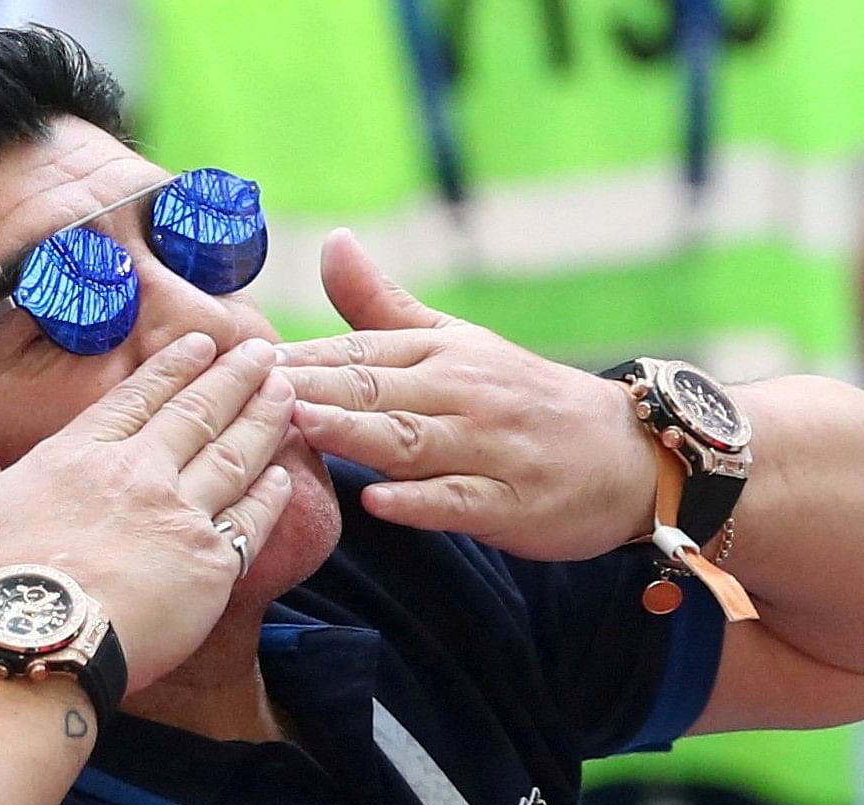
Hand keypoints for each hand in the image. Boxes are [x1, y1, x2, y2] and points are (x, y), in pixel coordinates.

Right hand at [0, 334, 295, 695]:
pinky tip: (287, 475)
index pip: (136, 398)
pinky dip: (272, 494)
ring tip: (287, 391)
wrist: (29, 644)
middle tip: (263, 353)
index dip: (174, 368)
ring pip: (233, 454)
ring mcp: (179, 515)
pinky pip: (252, 520)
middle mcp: (136, 474)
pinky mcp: (211, 564)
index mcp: (77, 455)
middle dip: (233, 377)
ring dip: (263, 419)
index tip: (203, 344)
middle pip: (195, 413)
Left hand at [275, 230, 660, 560]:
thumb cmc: (525, 398)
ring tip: (298, 429)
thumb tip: (330, 242)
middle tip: (246, 392)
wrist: (625, 452)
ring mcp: (488, 451)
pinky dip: (422, 502)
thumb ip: (384, 304)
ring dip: (353, 435)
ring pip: (411, 441)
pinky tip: (380, 502)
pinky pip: (461, 502)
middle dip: (310, 390)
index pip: (357, 354)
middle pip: (375, 392)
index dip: (297, 359)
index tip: (237, 363)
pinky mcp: (511, 504)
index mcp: (442, 354)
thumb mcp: (458, 340)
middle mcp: (462, 395)